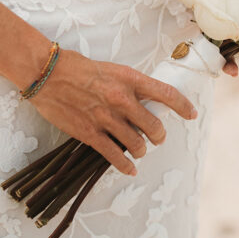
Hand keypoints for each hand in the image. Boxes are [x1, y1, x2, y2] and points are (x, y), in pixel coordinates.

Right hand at [29, 49, 197, 174]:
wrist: (47, 73)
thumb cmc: (80, 68)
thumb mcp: (114, 69)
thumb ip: (132, 85)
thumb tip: (148, 101)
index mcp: (130, 79)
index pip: (167, 94)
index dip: (183, 106)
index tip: (191, 114)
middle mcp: (122, 99)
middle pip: (154, 126)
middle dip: (159, 135)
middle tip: (158, 137)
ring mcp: (106, 118)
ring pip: (138, 144)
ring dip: (142, 149)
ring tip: (141, 149)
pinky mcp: (90, 133)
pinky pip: (115, 156)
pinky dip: (125, 166)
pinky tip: (130, 169)